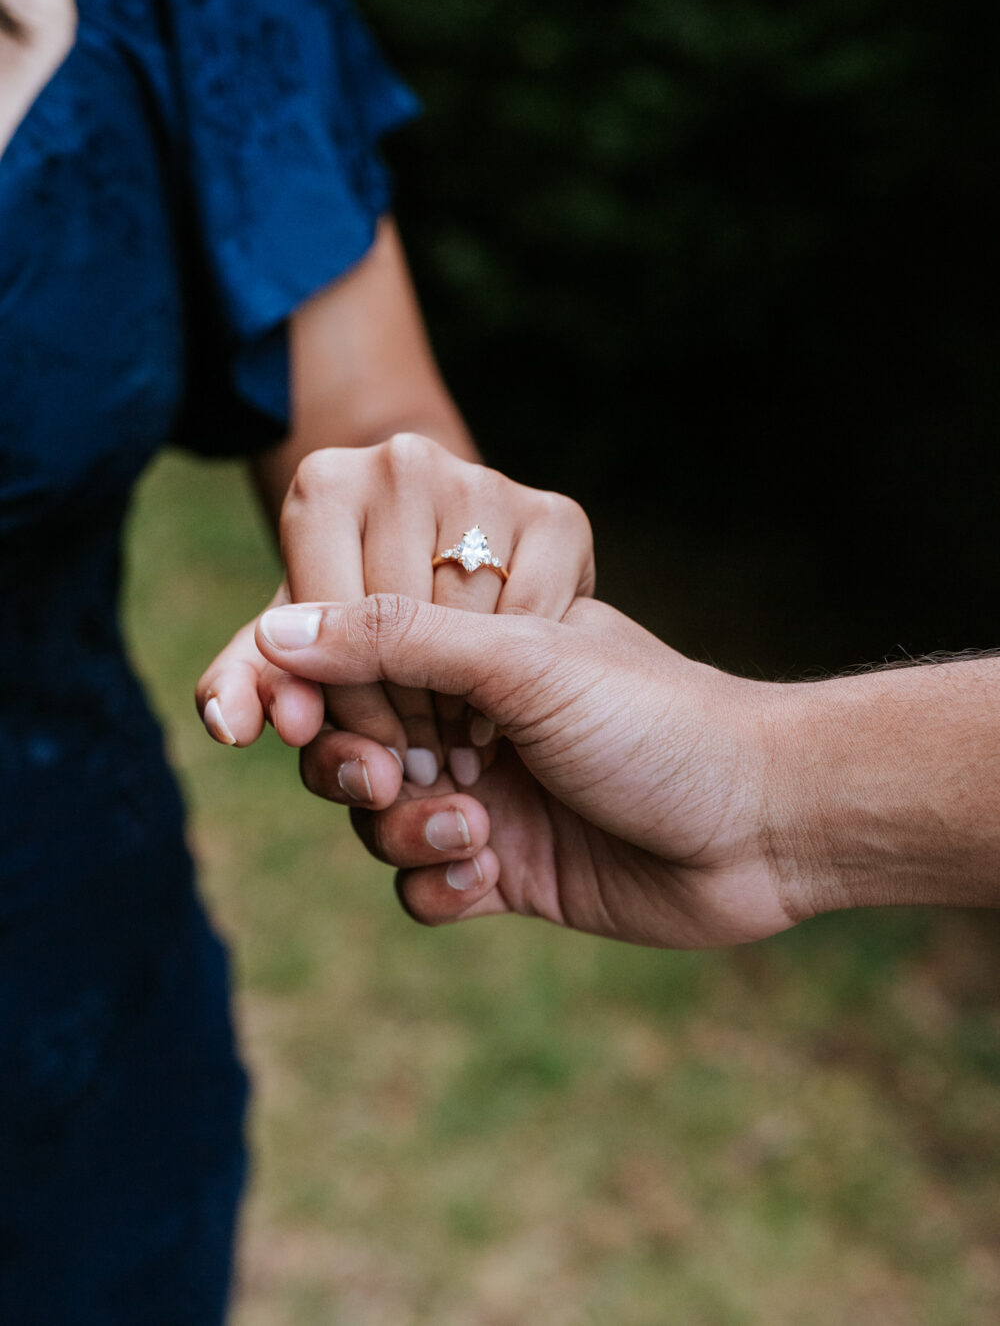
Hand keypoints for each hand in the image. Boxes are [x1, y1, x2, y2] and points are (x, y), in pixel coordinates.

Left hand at [196, 434, 593, 793]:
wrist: (465, 575)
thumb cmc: (361, 625)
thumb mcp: (298, 653)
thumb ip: (252, 686)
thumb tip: (231, 722)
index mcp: (324, 483)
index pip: (326, 613)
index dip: (343, 697)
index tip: (360, 751)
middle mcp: (402, 460)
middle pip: (396, 613)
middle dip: (402, 706)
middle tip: (411, 763)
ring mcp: (486, 480)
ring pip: (469, 615)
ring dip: (462, 701)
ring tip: (452, 746)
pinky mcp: (558, 514)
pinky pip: (534, 610)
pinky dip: (521, 669)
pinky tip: (501, 703)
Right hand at [254, 593, 804, 947]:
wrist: (766, 821)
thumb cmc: (656, 719)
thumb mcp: (522, 662)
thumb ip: (399, 640)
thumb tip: (277, 631)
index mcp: (473, 648)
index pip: (349, 659)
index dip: (304, 692)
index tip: (281, 722)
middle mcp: (472, 719)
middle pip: (348, 748)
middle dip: (352, 770)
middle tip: (385, 779)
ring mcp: (489, 795)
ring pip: (379, 824)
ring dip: (404, 833)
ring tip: (475, 830)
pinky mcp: (510, 871)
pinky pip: (424, 887)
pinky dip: (438, 886)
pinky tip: (489, 876)